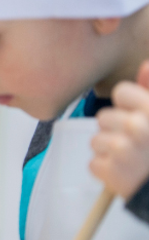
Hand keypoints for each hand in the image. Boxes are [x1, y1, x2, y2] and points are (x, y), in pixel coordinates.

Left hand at [91, 60, 148, 201]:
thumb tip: (145, 65)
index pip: (122, 92)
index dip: (129, 107)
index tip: (141, 119)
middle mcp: (139, 126)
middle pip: (104, 117)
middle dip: (117, 131)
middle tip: (140, 146)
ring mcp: (123, 149)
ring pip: (96, 140)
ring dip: (111, 152)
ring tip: (134, 161)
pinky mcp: (111, 172)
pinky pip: (94, 164)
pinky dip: (107, 172)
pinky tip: (127, 174)